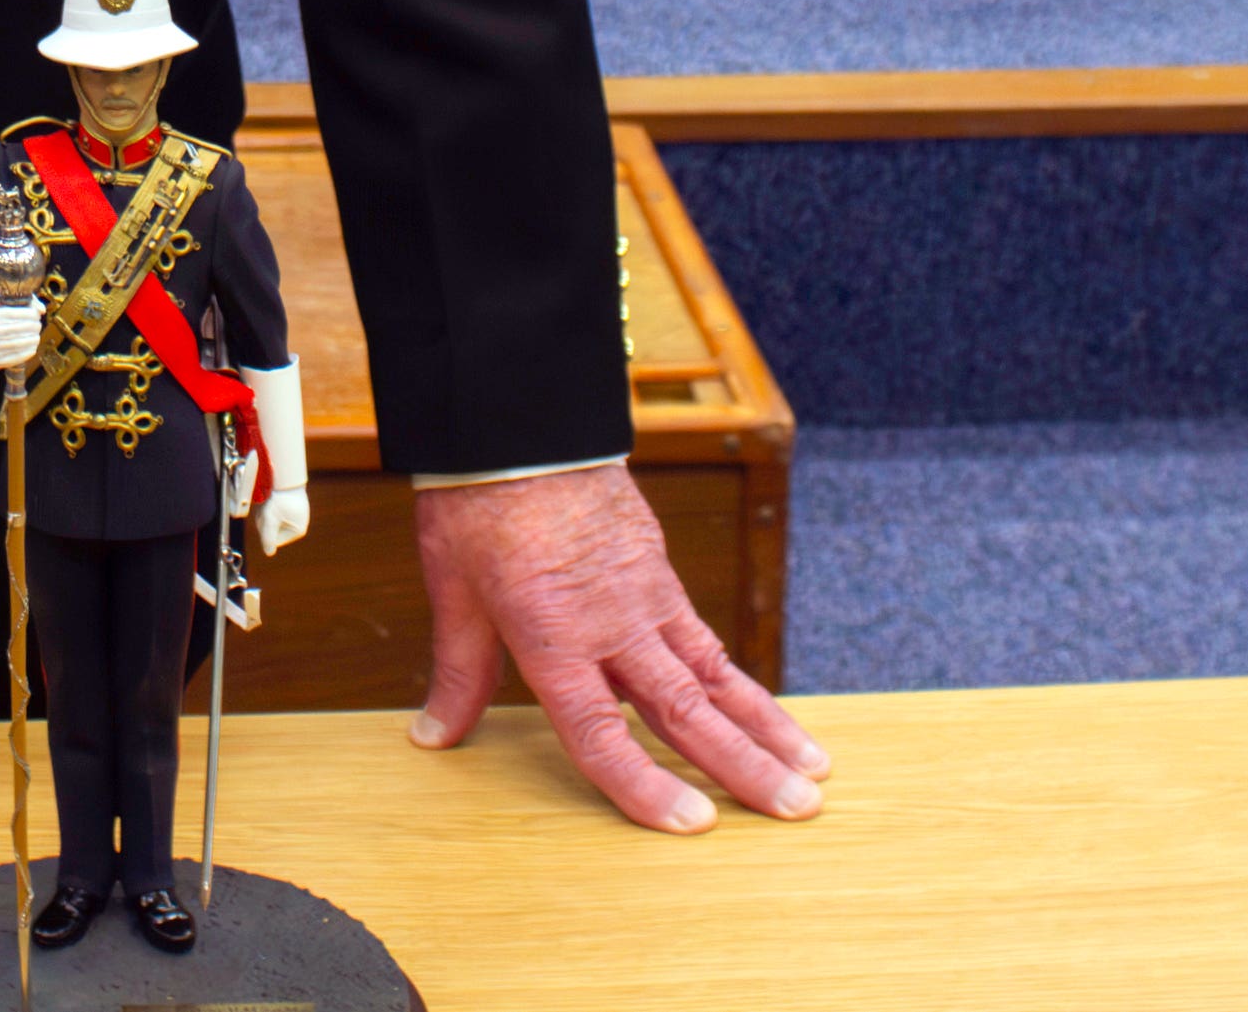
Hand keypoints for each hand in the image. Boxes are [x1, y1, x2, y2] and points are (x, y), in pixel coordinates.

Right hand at [0, 300, 38, 369]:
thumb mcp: (4, 306)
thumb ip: (24, 303)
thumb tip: (41, 310)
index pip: (8, 314)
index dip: (25, 314)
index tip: (36, 314)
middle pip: (11, 330)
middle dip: (29, 327)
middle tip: (38, 325)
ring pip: (12, 345)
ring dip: (28, 341)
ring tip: (36, 337)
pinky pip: (11, 359)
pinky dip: (24, 354)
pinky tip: (32, 348)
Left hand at [254, 489, 309, 555]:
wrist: (285, 474)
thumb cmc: (279, 497)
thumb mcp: (270, 519)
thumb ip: (268, 537)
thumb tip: (269, 553)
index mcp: (298, 531)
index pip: (274, 541)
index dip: (266, 530)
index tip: (266, 515)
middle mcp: (299, 523)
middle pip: (273, 530)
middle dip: (266, 520)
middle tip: (267, 506)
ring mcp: (295, 513)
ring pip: (272, 519)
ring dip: (266, 512)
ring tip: (268, 501)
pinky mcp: (290, 504)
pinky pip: (275, 509)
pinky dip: (269, 504)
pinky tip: (270, 497)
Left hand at [412, 465, 827, 833]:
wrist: (517, 421)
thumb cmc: (477, 501)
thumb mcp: (452, 590)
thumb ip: (459, 672)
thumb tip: (435, 735)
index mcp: (552, 635)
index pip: (602, 733)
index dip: (644, 787)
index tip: (693, 827)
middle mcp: (611, 622)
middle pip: (685, 710)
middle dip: (744, 767)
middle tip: (798, 811)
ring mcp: (645, 595)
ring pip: (714, 674)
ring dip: (765, 726)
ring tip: (813, 770)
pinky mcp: (659, 570)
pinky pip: (703, 637)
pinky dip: (737, 678)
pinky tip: (761, 709)